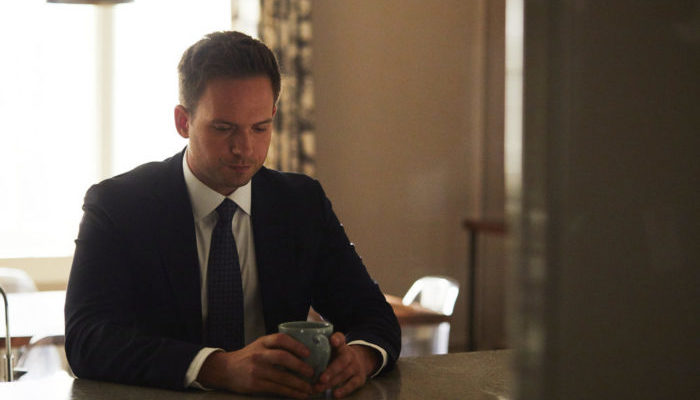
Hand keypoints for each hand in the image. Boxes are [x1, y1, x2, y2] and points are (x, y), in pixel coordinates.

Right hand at [196, 333, 315, 398]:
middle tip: (311, 372)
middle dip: (300, 366)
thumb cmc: (247, 357)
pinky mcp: (255, 385)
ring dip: (299, 384)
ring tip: (309, 388)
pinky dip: (291, 392)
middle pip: (283, 358)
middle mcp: (259, 354)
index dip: (296, 345)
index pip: (280, 339)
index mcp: (262, 342)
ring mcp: (256, 370)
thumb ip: (275, 347)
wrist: (224, 370)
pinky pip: (277, 389)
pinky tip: (299, 394)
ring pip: (282, 377)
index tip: (308, 353)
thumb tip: (302, 354)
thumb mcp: (259, 346)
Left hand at [314, 332, 379, 397]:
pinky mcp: (360, 378)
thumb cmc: (338, 356)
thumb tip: (303, 354)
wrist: (359, 361)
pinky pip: (353, 384)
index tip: (333, 341)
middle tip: (320, 379)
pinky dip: (344, 390)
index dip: (337, 339)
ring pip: (344, 374)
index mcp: (341, 345)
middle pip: (341, 362)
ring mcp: (356, 366)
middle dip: (330, 371)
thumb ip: (321, 350)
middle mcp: (350, 354)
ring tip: (319, 388)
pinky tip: (335, 394)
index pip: (340, 338)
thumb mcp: (332, 349)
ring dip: (332, 382)